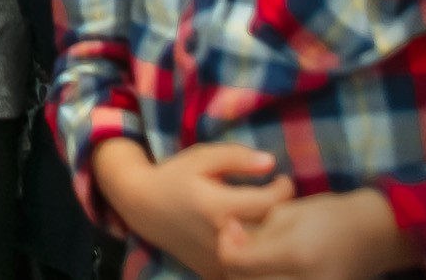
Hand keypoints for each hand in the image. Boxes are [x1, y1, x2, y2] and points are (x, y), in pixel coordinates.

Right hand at [101, 141, 293, 278]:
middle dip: (281, 215)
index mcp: (217, 206)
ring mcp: (216, 260)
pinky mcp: (212, 271)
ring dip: (269, 235)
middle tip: (277, 200)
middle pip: (270, 232)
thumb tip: (272, 163)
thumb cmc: (174, 177)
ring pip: (261, 253)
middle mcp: (219, 238)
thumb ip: (237, 157)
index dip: (283, 190)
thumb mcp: (202, 157)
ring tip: (265, 218)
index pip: (268, 204)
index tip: (282, 181)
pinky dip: (254, 253)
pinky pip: (246, 267)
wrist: (143, 207)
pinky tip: (248, 234)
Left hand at [216, 188, 416, 279]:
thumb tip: (227, 243)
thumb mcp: (287, 214)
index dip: (226, 245)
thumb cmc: (329, 215)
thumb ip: (254, 231)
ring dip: (249, 275)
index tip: (231, 227)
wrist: (373, 235)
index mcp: (295, 254)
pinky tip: (270, 269)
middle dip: (235, 264)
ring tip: (256, 256)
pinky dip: (267, 279)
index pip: (237, 263)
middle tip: (241, 242)